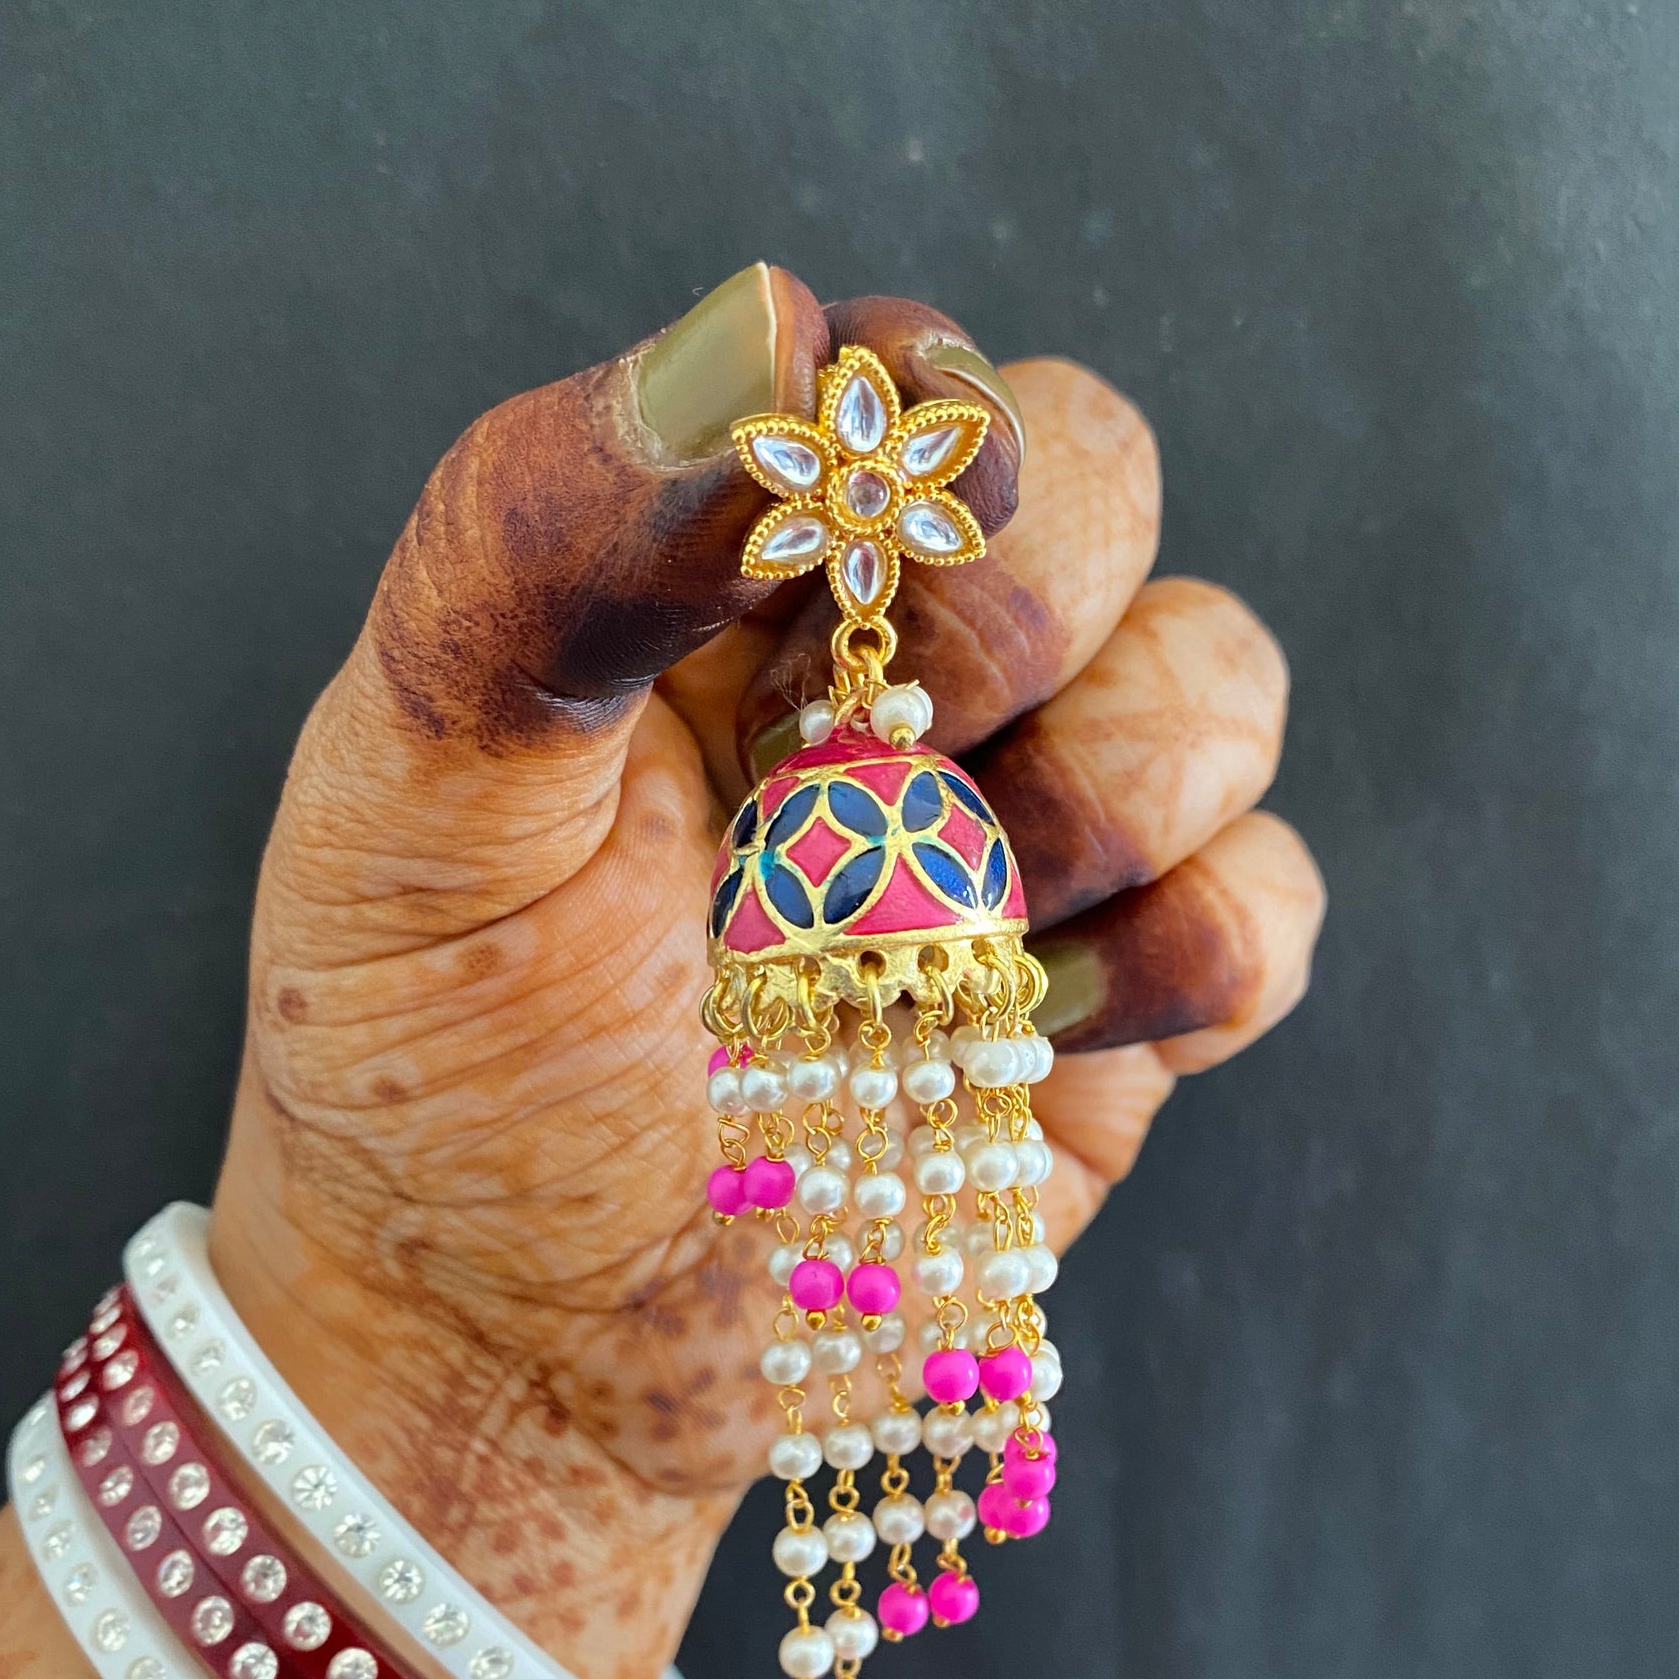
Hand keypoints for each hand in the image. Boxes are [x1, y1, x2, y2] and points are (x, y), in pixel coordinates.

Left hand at [209, 264, 1324, 1678]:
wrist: (514, 1358)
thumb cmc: (436, 1071)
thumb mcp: (411, 797)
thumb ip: (542, 543)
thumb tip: (764, 320)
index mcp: (731, 586)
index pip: (906, 379)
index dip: (930, 421)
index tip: (856, 538)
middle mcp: (901, 684)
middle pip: (1107, 477)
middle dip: (1031, 596)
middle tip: (877, 757)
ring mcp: (1025, 847)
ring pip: (1225, 676)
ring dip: (1108, 785)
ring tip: (937, 930)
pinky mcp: (1116, 1014)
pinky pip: (1266, 908)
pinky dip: (1188, 953)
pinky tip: (1031, 1035)